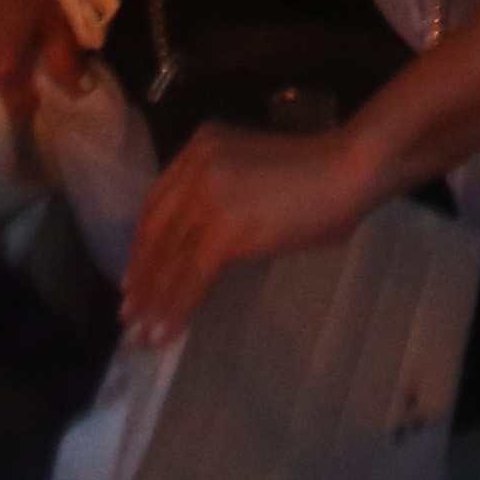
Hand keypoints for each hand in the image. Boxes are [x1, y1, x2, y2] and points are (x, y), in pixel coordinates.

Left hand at [122, 118, 388, 341]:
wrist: (349, 169)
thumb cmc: (317, 177)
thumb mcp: (253, 172)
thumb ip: (222, 197)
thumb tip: (201, 249)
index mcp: (202, 146)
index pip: (158, 202)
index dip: (142, 245)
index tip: (134, 278)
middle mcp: (196, 164)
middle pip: (155, 230)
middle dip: (142, 277)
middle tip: (130, 314)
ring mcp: (208, 195)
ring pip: (169, 257)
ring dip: (154, 300)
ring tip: (143, 333)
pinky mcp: (225, 227)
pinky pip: (190, 275)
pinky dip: (176, 306)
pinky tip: (168, 331)